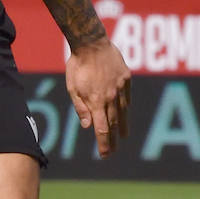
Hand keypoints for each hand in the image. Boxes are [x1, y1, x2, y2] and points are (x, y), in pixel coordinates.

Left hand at [65, 38, 131, 157]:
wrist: (91, 43)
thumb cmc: (77, 65)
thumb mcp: (72, 87)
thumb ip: (81, 107)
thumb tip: (87, 126)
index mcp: (96, 101)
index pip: (101, 129)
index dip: (104, 143)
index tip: (105, 155)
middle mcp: (110, 97)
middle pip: (113, 123)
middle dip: (112, 140)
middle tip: (112, 152)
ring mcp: (120, 88)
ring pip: (123, 112)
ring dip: (123, 127)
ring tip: (124, 137)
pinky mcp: (126, 79)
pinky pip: (127, 97)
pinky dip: (126, 107)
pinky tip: (126, 114)